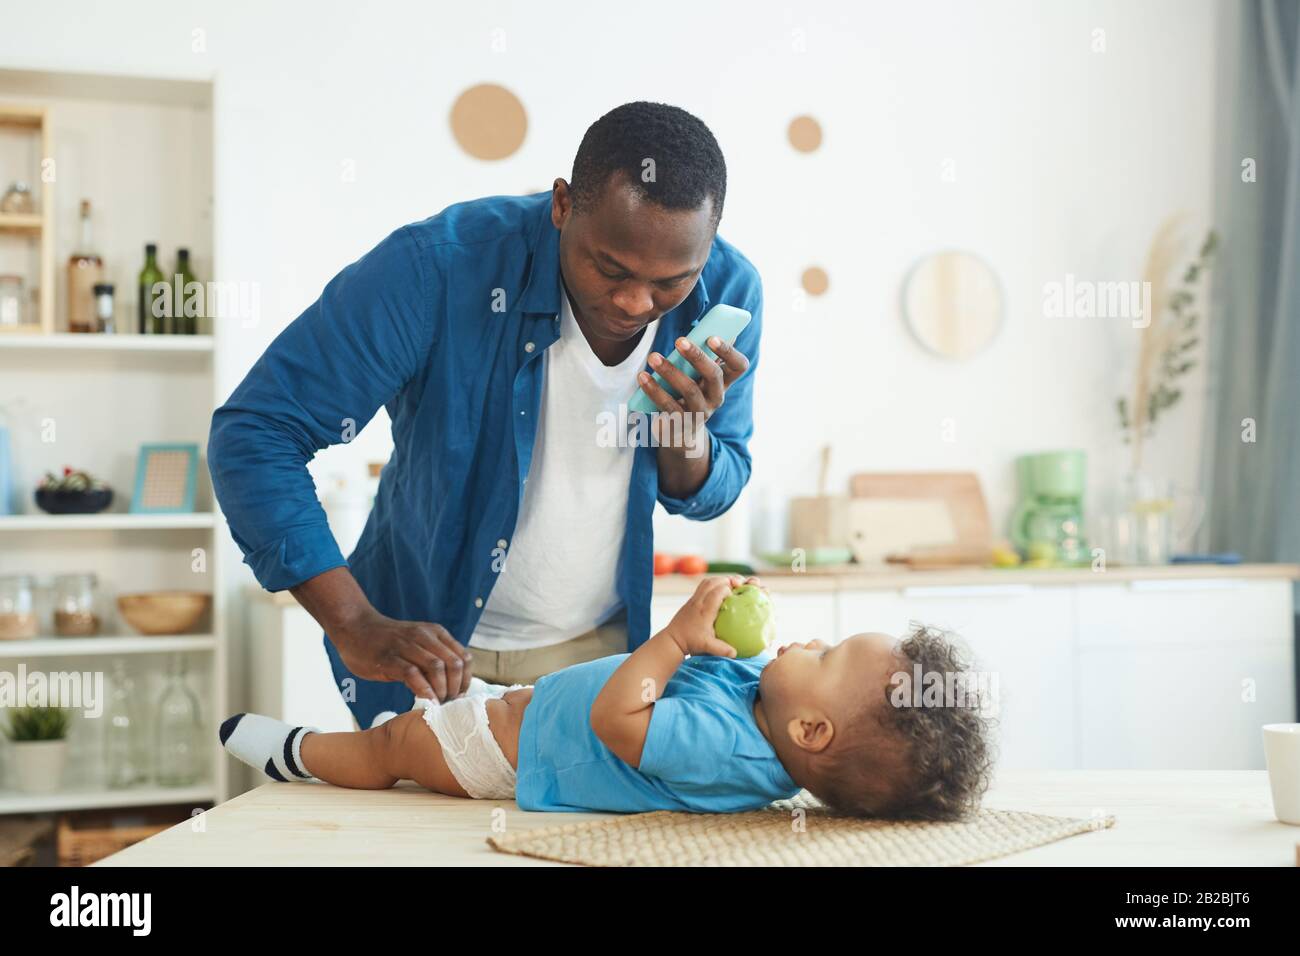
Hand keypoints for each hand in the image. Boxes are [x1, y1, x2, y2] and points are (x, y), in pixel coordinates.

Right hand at [331, 611, 472, 702]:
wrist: (355, 627)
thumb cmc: (388, 641)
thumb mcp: (417, 643)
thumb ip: (433, 658)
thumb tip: (450, 686)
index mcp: (435, 633)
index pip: (464, 657)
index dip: (466, 680)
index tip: (459, 695)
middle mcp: (424, 637)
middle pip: (454, 664)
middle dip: (456, 687)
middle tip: (448, 702)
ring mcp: (406, 646)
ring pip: (437, 667)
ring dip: (441, 690)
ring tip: (437, 703)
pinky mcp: (388, 658)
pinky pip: (413, 674)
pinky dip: (423, 689)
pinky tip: (424, 700)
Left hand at [635, 335, 749, 447]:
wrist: (680, 433)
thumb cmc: (689, 393)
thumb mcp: (698, 377)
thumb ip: (701, 357)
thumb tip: (702, 328)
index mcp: (724, 382)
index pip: (739, 366)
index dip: (729, 351)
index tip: (712, 337)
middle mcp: (716, 398)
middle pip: (713, 375)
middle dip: (697, 356)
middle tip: (679, 340)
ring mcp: (699, 413)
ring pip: (689, 390)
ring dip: (670, 371)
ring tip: (653, 357)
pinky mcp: (681, 424)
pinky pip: (667, 406)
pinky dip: (653, 390)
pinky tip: (642, 377)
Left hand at [664, 575, 749, 657]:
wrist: (673, 639)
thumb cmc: (690, 642)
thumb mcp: (706, 646)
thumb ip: (721, 649)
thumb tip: (735, 653)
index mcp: (705, 611)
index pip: (717, 592)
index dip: (728, 590)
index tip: (735, 595)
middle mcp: (699, 602)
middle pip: (712, 582)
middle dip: (725, 580)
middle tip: (736, 585)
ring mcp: (693, 600)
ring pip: (706, 582)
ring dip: (718, 580)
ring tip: (728, 585)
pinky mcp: (691, 601)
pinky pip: (702, 586)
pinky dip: (712, 584)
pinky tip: (718, 591)